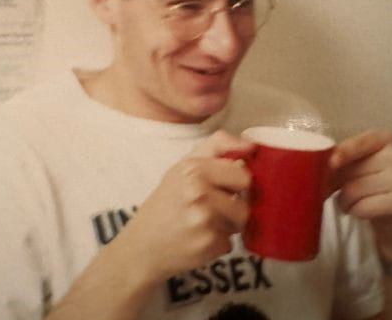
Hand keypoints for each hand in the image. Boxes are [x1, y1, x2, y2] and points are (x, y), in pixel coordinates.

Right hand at [108, 130, 253, 280]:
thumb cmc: (166, 205)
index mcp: (194, 168)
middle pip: (247, 197)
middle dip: (235, 204)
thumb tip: (251, 144)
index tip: (224, 188)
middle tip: (212, 208)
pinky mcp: (210, 244)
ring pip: (242, 220)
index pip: (243, 173)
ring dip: (228, 225)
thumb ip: (217, 147)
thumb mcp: (183, 167)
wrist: (140, 247)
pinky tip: (197, 240)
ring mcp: (205, 219)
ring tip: (203, 224)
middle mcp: (199, 191)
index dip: (236, 183)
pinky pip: (231, 241)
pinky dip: (218, 243)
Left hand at [329, 128, 391, 256]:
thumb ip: (338, 160)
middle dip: (337, 184)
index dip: (345, 152)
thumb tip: (313, 165)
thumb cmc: (367, 184)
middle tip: (338, 192)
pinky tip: (360, 211)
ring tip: (350, 203)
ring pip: (355, 190)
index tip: (332, 163)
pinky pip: (365, 207)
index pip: (361, 142)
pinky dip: (356, 212)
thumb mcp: (353, 166)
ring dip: (344, 201)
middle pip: (354, 170)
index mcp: (386, 138)